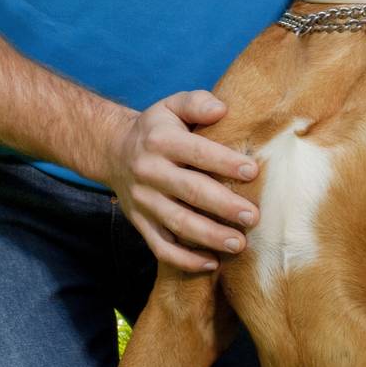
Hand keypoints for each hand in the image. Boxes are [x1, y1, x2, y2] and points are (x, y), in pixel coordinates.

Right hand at [105, 90, 260, 271]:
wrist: (112, 151)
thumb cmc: (156, 128)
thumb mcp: (171, 105)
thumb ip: (197, 103)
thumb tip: (222, 109)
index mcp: (161, 141)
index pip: (196, 152)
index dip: (224, 162)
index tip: (252, 172)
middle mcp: (150, 172)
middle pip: (190, 192)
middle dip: (223, 206)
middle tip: (253, 217)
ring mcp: (143, 201)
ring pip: (177, 223)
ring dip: (209, 236)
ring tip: (239, 244)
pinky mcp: (140, 223)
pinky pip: (161, 247)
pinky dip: (185, 260)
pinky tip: (212, 263)